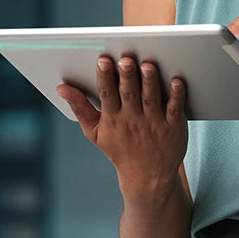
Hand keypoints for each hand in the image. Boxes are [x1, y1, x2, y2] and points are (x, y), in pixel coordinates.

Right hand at [56, 55, 187, 191]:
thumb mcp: (94, 132)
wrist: (148, 178)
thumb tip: (61, 87)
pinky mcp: (174, 126)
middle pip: (129, 93)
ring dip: (150, 82)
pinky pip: (175, 108)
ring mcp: (154, 123)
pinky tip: (177, 81)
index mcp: (113, 118)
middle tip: (125, 59)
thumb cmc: (120, 149)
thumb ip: (79, 107)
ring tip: (147, 65)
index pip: (107, 94)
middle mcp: (133, 119)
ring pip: (151, 98)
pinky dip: (176, 95)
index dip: (104, 77)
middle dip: (127, 76)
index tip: (103, 60)